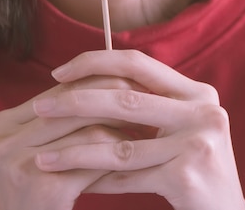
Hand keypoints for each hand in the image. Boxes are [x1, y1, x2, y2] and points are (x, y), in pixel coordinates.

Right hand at [0, 76, 143, 209]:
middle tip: (152, 100)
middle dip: (120, 101)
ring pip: (90, 129)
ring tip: (149, 129)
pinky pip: (96, 159)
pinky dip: (121, 155)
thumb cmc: (50, 186)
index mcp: (3, 123)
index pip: (63, 88)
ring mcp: (18, 163)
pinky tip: (140, 156)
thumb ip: (70, 114)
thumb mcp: (50, 146)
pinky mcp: (41, 186)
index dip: (104, 82)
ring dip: (125, 129)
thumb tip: (123, 76)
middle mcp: (2, 140)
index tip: (138, 83)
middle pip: (77, 105)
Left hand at [31, 50, 244, 209]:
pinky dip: (97, 181)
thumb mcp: (182, 125)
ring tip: (44, 156)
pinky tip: (75, 183)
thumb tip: (89, 82)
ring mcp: (197, 144)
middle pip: (127, 99)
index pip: (140, 64)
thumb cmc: (195, 164)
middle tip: (40, 106)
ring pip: (121, 145)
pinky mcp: (186, 176)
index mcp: (199, 93)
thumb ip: (151, 103)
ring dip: (76, 151)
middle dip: (76, 101)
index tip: (60, 72)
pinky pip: (128, 177)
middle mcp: (204, 113)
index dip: (96, 62)